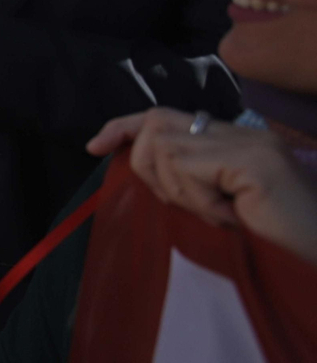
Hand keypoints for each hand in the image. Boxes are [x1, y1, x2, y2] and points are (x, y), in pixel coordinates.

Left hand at [88, 108, 316, 265]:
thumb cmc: (269, 245)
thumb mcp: (215, 206)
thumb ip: (185, 178)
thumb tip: (133, 161)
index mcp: (232, 140)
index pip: (163, 116)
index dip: (123, 127)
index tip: (94, 147)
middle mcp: (242, 132)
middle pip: (155, 124)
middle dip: (148, 168)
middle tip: (187, 205)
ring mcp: (250, 143)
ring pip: (165, 148)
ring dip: (179, 191)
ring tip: (219, 215)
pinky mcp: (253, 161)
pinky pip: (189, 168)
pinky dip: (198, 199)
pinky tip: (231, 217)